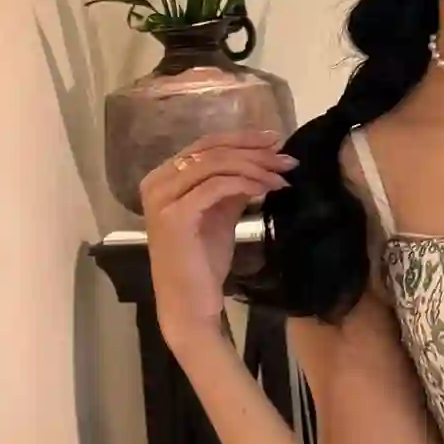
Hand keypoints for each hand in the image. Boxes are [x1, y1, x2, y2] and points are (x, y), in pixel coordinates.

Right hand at [139, 129, 297, 348]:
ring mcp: (163, 198)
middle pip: (211, 149)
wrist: (189, 305)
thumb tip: (260, 161)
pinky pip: (216, 186)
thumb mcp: (219, 215)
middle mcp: (157, 182)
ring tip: (283, 176)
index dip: (242, 138)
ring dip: (255, 166)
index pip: (205, 145)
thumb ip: (231, 187)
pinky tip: (268, 189)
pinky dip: (246, 183)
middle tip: (286, 158)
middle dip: (254, 150)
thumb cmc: (202, 265)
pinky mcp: (176, 216)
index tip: (275, 141)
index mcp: (163, 178)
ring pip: (215, 163)